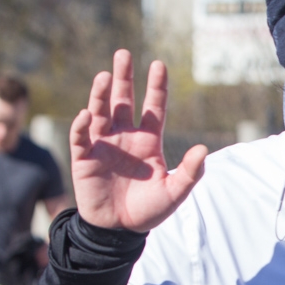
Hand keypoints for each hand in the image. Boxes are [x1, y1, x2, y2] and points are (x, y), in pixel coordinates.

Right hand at [70, 50, 205, 231]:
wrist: (119, 231)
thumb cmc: (148, 210)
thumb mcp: (174, 192)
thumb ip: (190, 173)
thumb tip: (203, 149)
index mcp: (148, 141)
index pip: (153, 108)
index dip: (156, 86)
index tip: (159, 64)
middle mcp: (125, 136)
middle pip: (123, 100)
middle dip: (123, 77)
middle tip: (123, 53)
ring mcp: (103, 145)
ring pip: (100, 112)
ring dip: (101, 94)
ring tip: (105, 75)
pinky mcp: (84, 157)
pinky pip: (80, 137)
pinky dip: (81, 125)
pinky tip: (85, 113)